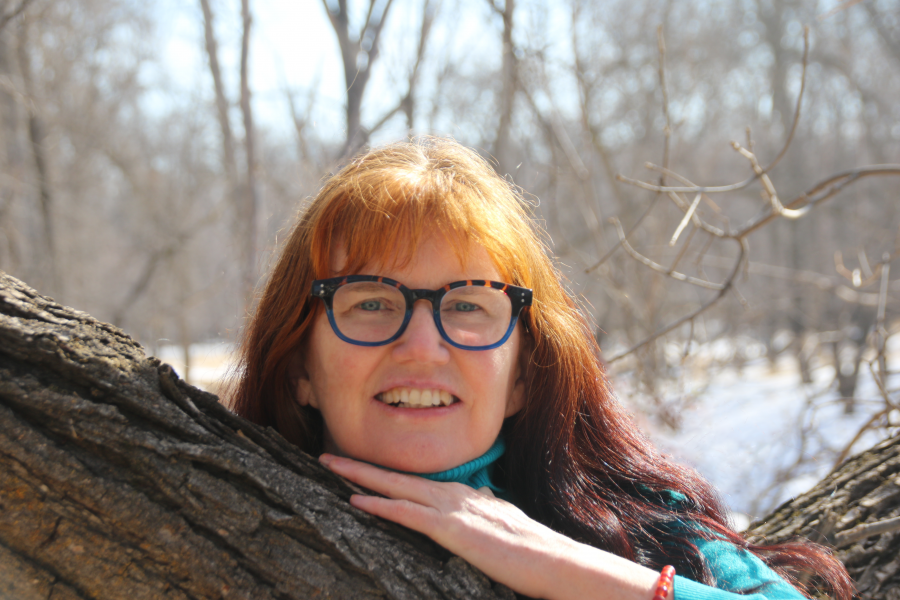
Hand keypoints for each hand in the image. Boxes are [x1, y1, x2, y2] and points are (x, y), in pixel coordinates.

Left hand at [318, 453, 659, 599]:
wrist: (554, 561)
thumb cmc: (531, 550)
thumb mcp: (503, 524)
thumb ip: (486, 511)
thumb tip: (478, 501)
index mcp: (465, 496)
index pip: (417, 481)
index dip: (386, 473)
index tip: (360, 467)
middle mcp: (455, 495)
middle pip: (399, 475)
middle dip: (361, 463)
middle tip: (328, 453)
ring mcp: (453, 510)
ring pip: (397, 485)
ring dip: (361, 474)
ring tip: (330, 463)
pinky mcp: (452, 530)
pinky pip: (407, 514)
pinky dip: (380, 504)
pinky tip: (355, 499)